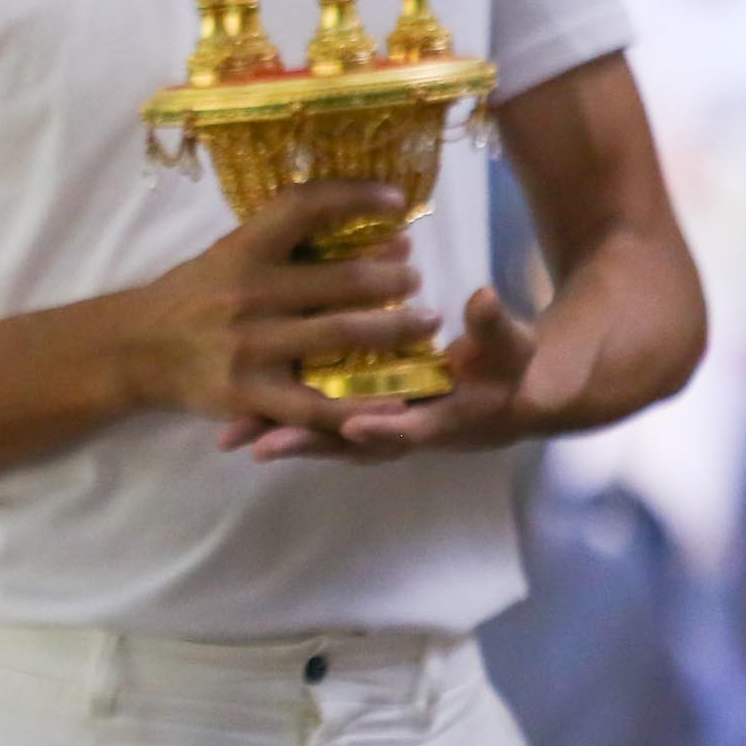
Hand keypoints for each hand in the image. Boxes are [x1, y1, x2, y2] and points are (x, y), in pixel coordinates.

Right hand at [121, 184, 437, 440]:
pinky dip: (360, 406)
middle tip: (416, 278)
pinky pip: (316, 406)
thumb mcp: (227, 254)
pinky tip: (395, 401)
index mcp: (242, 249)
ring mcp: (250, 346)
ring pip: (341, 336)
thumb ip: (283, 244)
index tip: (396, 199)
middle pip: (342, 279)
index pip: (306, 207)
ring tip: (423, 323)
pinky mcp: (249, 394)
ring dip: (395, 328)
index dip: (357, 197)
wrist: (134, 350)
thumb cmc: (192, 296)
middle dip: (394, 278)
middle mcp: (249, 293)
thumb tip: (370, 228)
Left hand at [226, 284, 587, 462]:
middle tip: (260, 444)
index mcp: (442, 422)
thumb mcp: (514, 349)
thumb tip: (482, 300)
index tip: (355, 427)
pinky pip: (313, 415)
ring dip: (280, 433)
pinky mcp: (355, 411)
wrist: (509, 394)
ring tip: (231, 434)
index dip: (385, 430)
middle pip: (348, 442)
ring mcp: (374, 423)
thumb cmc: (511, 369)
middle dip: (306, 442)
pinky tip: (236, 416)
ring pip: (322, 432)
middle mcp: (400, 430)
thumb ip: (496, 331)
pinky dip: (279, 415)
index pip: (410, 430)